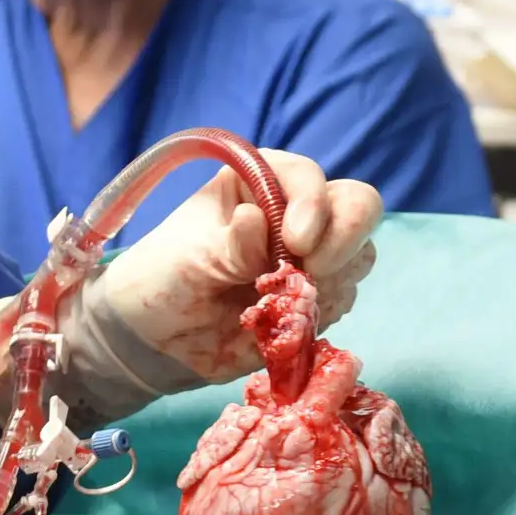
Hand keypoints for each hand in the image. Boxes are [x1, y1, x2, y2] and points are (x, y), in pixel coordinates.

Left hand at [84, 148, 382, 389]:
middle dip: (344, 238)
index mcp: (260, 180)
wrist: (156, 337)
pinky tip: (285, 321)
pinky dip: (323, 311)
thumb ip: (232, 244)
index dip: (313, 204)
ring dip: (333, 279)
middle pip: (358, 206)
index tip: (296, 242)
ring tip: (286, 299)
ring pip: (359, 256)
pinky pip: (344, 299)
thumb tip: (256, 220)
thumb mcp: (191, 255)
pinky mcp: (319, 297)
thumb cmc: (165, 278)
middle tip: (313, 271)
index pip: (308, 177)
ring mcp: (313, 255)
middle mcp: (295, 210)